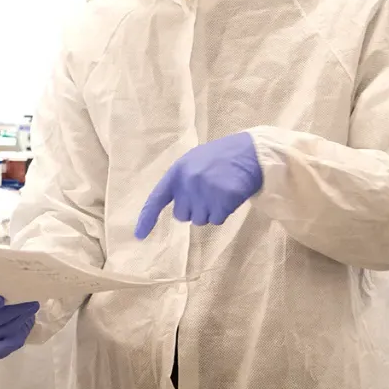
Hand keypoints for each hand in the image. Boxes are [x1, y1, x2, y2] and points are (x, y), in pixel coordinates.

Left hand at [135, 132, 262, 239]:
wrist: (249, 152)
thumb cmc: (220, 157)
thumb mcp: (193, 162)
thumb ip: (181, 181)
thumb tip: (178, 207)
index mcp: (177, 172)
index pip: (156, 199)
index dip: (147, 218)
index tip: (139, 236)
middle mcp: (187, 183)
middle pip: (182, 215)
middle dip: (193, 209)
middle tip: (207, 193)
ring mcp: (205, 192)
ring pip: (200, 220)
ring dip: (209, 211)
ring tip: (220, 192)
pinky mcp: (223, 201)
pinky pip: (217, 220)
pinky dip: (223, 213)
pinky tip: (229, 196)